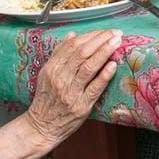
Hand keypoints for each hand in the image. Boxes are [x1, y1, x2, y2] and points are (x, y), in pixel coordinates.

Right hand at [25, 29, 121, 146]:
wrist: (41, 127)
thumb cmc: (47, 99)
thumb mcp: (47, 74)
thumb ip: (59, 53)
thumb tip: (72, 35)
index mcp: (52, 68)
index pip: (73, 46)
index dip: (91, 35)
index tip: (105, 31)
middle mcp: (60, 78)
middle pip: (82, 53)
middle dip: (101, 40)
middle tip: (116, 33)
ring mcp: (70, 92)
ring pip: (89, 67)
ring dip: (104, 52)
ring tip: (117, 42)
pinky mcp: (81, 106)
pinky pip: (94, 88)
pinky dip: (104, 75)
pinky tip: (113, 65)